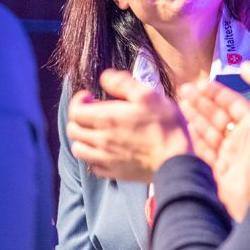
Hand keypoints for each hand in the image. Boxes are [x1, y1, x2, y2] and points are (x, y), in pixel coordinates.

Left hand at [66, 69, 192, 181]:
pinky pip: (92, 166)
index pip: (75, 111)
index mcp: (106, 118)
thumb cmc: (165, 126)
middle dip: (78, 118)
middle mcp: (101, 140)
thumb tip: (105, 77)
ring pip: (78, 149)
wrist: (176, 161)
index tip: (89, 96)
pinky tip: (105, 150)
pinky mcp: (114, 172)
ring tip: (95, 132)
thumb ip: (123, 83)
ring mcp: (106, 158)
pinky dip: (93, 157)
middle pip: (73, 130)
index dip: (78, 101)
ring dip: (82, 138)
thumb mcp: (148, 95)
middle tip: (92, 112)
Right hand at [184, 80, 249, 221]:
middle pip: (218, 115)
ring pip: (208, 130)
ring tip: (179, 105)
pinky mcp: (218, 170)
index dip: (217, 93)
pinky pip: (202, 149)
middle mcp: (241, 140)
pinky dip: (192, 138)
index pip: (233, 105)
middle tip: (184, 91)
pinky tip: (182, 128)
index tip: (201, 85)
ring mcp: (228, 155)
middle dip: (201, 102)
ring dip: (194, 117)